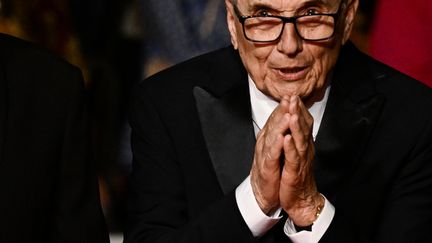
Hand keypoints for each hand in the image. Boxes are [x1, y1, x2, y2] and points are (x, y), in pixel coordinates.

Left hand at [250, 96, 322, 225]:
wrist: (301, 199)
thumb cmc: (296, 175)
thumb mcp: (296, 153)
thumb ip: (296, 138)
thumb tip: (293, 121)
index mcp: (304, 144)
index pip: (303, 123)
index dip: (298, 109)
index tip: (293, 95)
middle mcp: (305, 149)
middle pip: (303, 128)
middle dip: (298, 112)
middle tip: (294, 97)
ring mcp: (301, 160)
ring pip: (300, 140)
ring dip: (295, 126)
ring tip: (291, 113)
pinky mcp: (295, 171)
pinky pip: (293, 158)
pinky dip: (290, 148)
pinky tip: (287, 138)